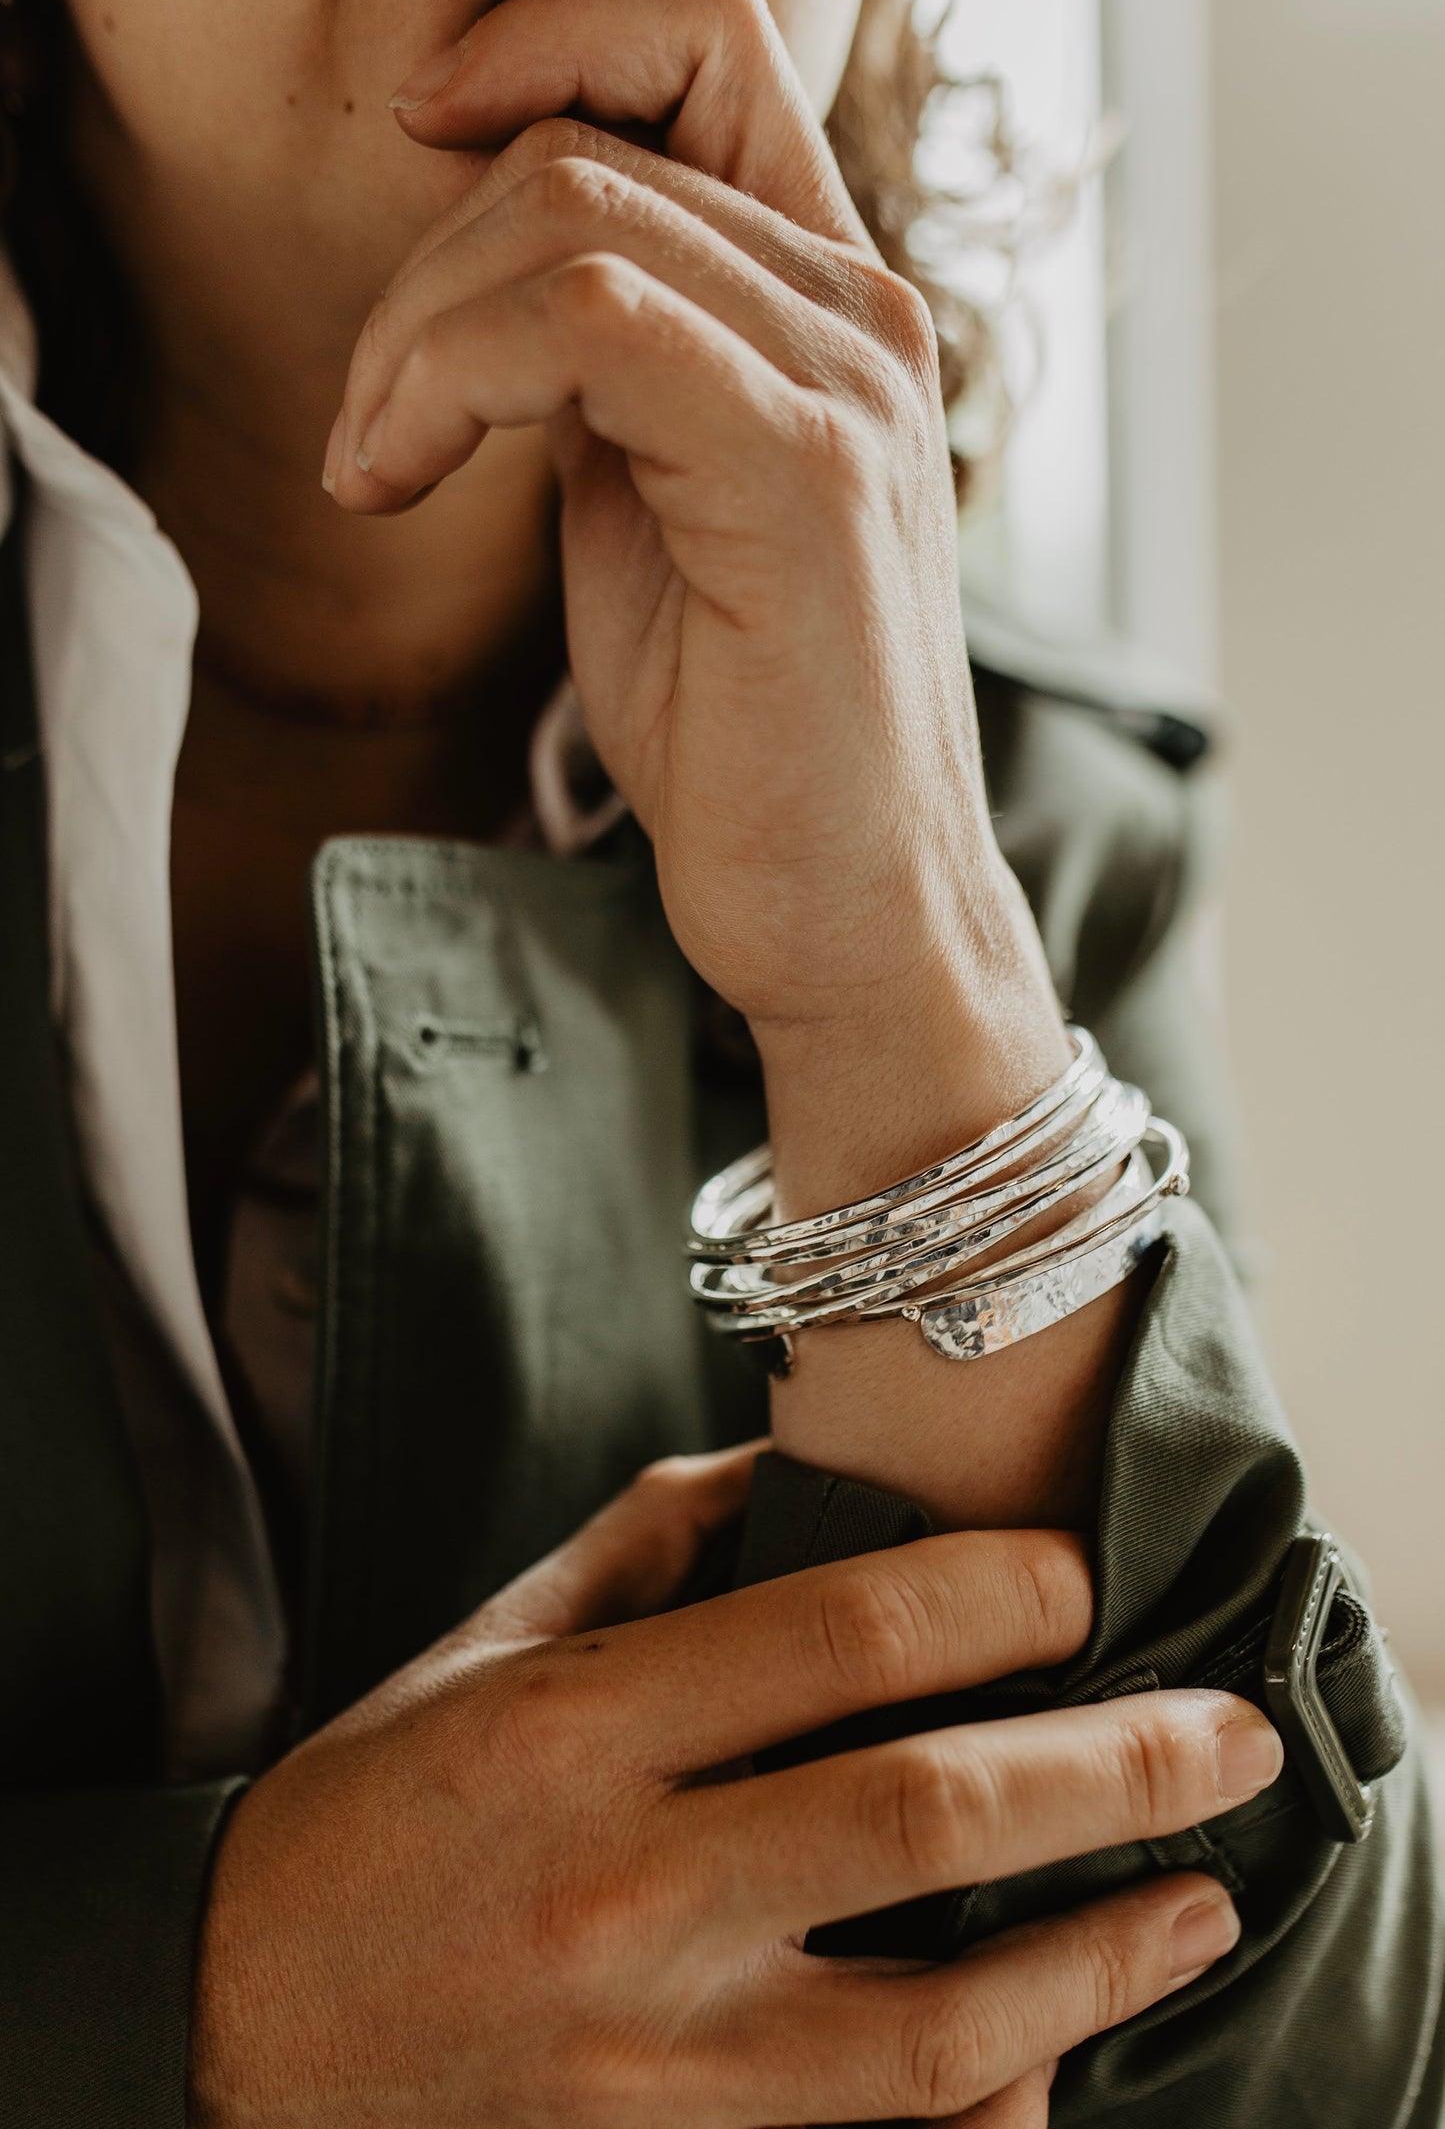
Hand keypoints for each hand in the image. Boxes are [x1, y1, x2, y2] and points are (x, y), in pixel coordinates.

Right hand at [190, 1443, 1278, 2126]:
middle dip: (1115, 1765)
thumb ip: (648, 1541)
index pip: (843, 1634)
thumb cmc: (381, 1807)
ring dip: (1100, 1959)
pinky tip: (1061, 2056)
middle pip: (926, 1818)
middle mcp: (623, 1889)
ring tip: (1197, 1897)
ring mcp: (649, 2058)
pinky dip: (990, 2113)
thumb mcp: (490, 1639)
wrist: (231, 2026)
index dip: (998, 1591)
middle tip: (1228, 1732)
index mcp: (576, 1726)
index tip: (1080, 1577)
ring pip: (935, 2028)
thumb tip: (799, 1465)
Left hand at [326, 0, 1063, 1095]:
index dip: (543, 42)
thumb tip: (488, 286)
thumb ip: (605, 372)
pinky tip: (400, 478)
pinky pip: (587, 319)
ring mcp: (850, 383)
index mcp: (836, 308)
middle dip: (420, 268)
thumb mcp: (651, 507)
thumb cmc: (749, 735)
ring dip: (413, 331)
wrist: (848, 909)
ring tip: (376, 462)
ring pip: (570, 211)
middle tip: (371, 425)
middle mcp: (865, 314)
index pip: (704, 42)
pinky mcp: (807, 472)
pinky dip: (448, 378)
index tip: (422, 141)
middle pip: (589, 141)